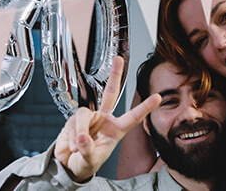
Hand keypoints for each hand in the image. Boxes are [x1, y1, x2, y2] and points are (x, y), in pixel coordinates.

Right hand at [54, 56, 160, 181]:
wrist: (67, 166)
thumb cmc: (85, 163)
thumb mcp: (90, 161)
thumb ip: (87, 150)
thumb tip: (82, 138)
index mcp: (116, 130)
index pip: (133, 117)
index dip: (145, 107)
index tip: (158, 97)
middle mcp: (104, 120)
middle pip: (110, 93)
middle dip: (114, 76)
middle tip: (118, 59)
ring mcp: (89, 118)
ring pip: (84, 114)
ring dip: (80, 129)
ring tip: (77, 146)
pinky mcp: (73, 119)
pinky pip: (73, 122)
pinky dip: (71, 135)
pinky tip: (71, 146)